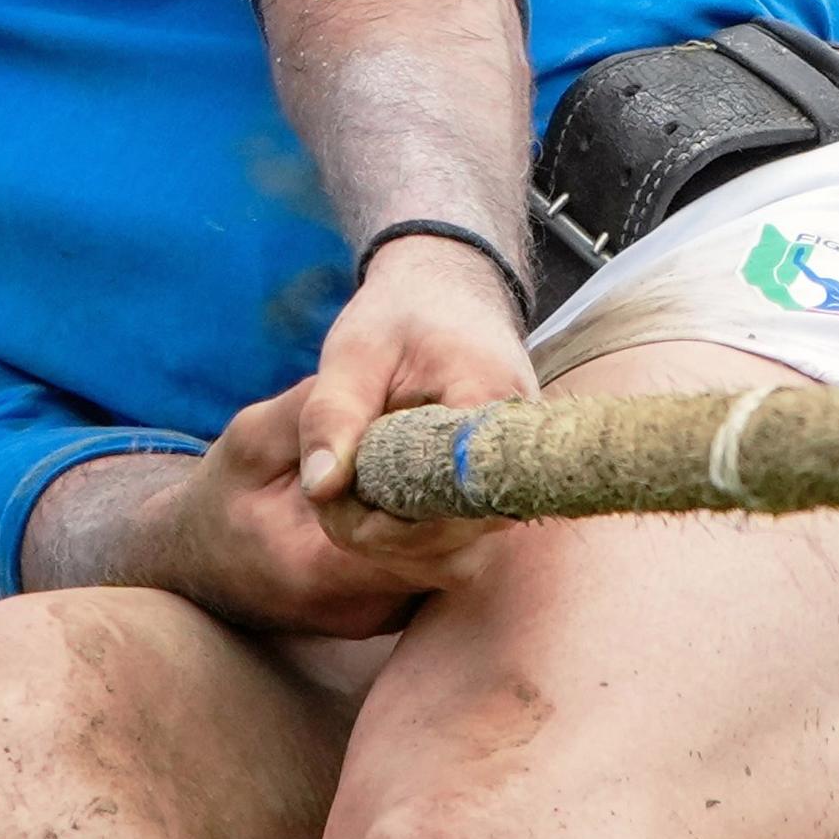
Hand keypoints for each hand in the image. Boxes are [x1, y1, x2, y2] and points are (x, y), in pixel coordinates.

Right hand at [163, 383, 486, 636]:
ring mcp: (374, 619)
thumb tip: (384, 411)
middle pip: (449, 559)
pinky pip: (436, 571)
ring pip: (452, 567)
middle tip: (468, 438)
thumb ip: (315, 420)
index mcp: (315, 569)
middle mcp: (354, 609)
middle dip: (463, 498)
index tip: (460, 435)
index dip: (449, 488)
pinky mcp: (388, 614)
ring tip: (448, 457)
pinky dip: (443, 529)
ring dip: (458, 513)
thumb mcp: (252, 439)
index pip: (416, 539)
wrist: (197, 561)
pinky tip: (428, 488)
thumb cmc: (223, 494)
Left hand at [296, 233, 536, 558]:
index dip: (393, 519)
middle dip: (388, 537)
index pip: (452, 491)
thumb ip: (332, 415)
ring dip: (399, 541)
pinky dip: (413, 534)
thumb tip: (320, 488)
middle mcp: (518, 444)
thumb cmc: (398, 318)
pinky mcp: (502, 486)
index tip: (338, 509)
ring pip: (464, 542)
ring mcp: (516, 470)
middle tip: (329, 510)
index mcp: (488, 397)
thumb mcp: (352, 354)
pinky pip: (464, 534)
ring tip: (345, 506)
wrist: (446, 297)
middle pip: (462, 531)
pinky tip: (373, 509)